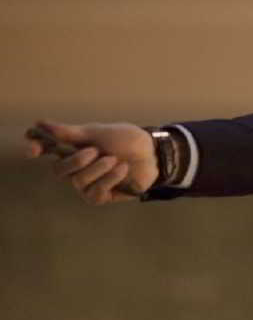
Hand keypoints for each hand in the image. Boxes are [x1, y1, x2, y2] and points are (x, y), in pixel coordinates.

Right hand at [24, 120, 159, 205]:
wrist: (152, 153)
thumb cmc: (126, 141)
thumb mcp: (99, 133)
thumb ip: (71, 133)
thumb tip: (40, 123)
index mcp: (72, 148)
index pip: (45, 149)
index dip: (36, 147)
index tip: (32, 147)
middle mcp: (75, 167)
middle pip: (58, 170)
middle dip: (75, 161)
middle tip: (94, 151)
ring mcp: (87, 184)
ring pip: (77, 181)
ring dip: (98, 169)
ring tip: (115, 160)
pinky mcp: (100, 196)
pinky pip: (95, 192)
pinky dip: (109, 179)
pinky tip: (122, 169)